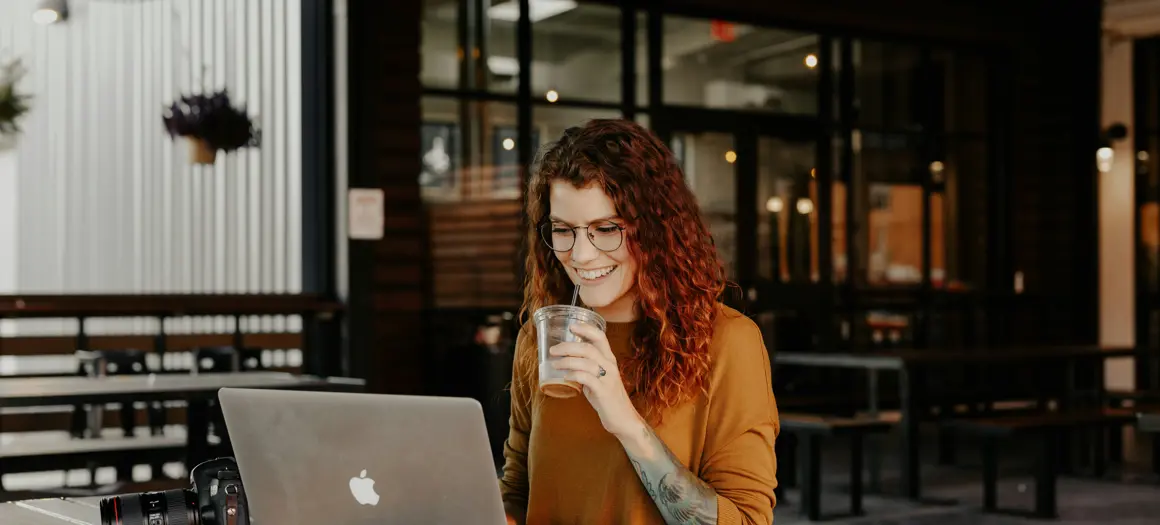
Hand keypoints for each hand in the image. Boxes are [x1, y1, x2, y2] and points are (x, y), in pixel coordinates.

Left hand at [550, 322, 643, 437]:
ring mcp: (608, 378)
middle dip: (567, 346)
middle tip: (553, 350)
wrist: (623, 418)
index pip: (600, 337)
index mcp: (609, 359)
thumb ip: (587, 368)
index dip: (586, 329)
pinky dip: (574, 375)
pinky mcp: (603, 391)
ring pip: (586, 362)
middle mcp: (610, 365)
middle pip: (588, 348)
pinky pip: (587, 378)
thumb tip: (566, 361)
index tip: (571, 326)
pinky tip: (565, 376)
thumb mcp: (599, 377)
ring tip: (555, 364)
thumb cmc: (608, 397)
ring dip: (567, 361)